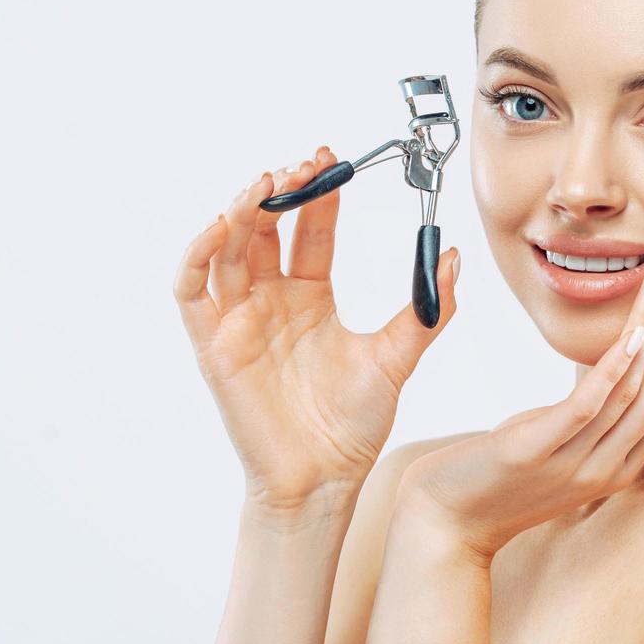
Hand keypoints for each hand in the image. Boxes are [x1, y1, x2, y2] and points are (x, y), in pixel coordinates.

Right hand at [173, 146, 461, 513]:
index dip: (319, 196)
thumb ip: (428, 309)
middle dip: (280, 192)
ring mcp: (240, 321)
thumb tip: (451, 257)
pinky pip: (193, 292)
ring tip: (266, 184)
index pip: (309, 232)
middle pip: (265, 230)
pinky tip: (222, 228)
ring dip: (241, 211)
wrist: (324, 481)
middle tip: (301, 166)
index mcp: (311, 299)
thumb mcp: (398, 356)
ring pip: (227, 249)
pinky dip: (199, 256)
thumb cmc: (353, 426)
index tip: (334, 162)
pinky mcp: (213, 345)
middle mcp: (272, 302)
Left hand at [396, 261, 643, 560]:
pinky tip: (633, 334)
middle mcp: (609, 465)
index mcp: (621, 463)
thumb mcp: (560, 445)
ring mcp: (575, 462)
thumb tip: (614, 366)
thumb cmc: (500, 477)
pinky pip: (587, 407)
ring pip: (636, 392)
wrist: (446, 524)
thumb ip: (593, 415)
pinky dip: (614, 369)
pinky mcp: (535, 452)